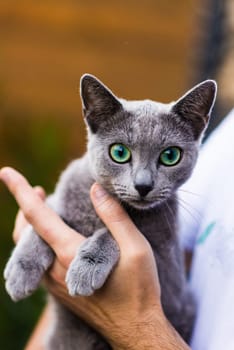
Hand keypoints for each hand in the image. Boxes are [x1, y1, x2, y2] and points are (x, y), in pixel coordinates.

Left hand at [0, 167, 189, 349]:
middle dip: (25, 207)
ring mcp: (55, 283)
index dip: (20, 191)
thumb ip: (114, 216)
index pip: (37, 216)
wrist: (136, 329)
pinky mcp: (60, 292)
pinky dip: (37, 243)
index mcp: (70, 254)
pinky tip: (52, 238)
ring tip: (44, 209)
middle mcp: (55, 269)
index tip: (6, 172)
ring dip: (30, 226)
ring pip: (27, 249)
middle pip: (24, 233)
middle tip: (36, 190)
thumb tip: (96, 189)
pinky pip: (37, 263)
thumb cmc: (139, 289)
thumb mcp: (135, 248)